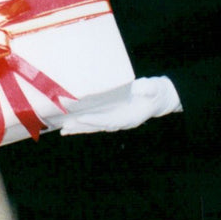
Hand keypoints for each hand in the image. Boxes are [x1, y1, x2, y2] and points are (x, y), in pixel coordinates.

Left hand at [59, 76, 181, 134]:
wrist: (157, 97)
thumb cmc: (154, 92)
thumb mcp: (153, 89)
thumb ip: (147, 89)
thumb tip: (139, 89)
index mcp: (129, 117)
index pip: (110, 120)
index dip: (96, 120)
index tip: (82, 118)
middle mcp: (120, 121)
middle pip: (98, 126)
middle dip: (81, 127)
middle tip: (65, 126)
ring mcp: (115, 120)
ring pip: (94, 126)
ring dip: (79, 128)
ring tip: (63, 130)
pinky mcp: (111, 116)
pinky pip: (95, 122)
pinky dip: (83, 124)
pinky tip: (71, 126)